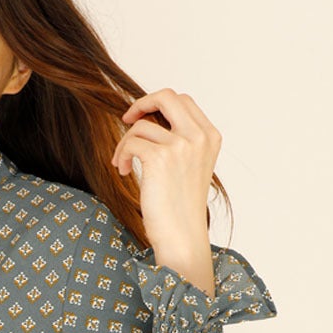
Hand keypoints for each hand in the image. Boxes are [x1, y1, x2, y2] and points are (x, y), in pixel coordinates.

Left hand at [111, 89, 220, 295]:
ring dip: (126, 142)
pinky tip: (123, 171)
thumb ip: (178, 140)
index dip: (158, 103)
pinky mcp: (160, 157)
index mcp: (210, 137)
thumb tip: (147, 116)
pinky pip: (131, 142)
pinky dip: (122, 155)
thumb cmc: (180, 206)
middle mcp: (199, 137)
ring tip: (124, 163)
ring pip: (142, 125)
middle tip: (127, 119)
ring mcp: (182, 145)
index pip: (183, 101)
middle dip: (141, 103)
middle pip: (167, 96)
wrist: (182, 235)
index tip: (142, 117)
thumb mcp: (188, 166)